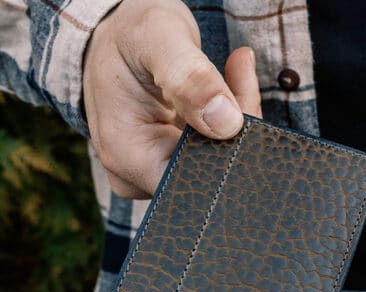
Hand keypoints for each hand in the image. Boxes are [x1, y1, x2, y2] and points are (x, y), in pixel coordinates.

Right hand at [83, 0, 261, 198]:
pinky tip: (232, 86)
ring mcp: (153, 172)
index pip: (192, 179)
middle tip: (241, 78)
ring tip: (236, 73)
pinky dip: (228, 121)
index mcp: (126, 156)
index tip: (243, 106)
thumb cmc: (129, 36)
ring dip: (235, 122)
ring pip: (215, 163)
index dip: (226, 152)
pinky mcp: (170, 163)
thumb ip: (190, 78)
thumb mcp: (158, 40)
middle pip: (206, 173)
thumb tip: (227, 124)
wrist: (120, 41)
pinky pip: (211, 152)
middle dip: (236, 131)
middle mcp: (137, 175)